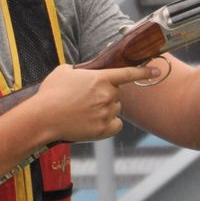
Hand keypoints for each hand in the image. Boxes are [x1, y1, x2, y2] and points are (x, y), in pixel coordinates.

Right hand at [29, 64, 157, 141]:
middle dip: (106, 96)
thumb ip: (79, 70)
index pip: (128, 74)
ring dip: (106, 110)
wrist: (43, 118)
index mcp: (100, 78)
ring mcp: (106, 113)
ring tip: (84, 112)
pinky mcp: (103, 129)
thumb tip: (81, 73)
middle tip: (87, 100)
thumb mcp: (63, 72)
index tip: (157, 71)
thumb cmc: (50, 94)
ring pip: (115, 110)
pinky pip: (116, 125)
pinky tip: (94, 123)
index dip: (144, 72)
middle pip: (117, 94)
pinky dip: (109, 124)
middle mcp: (107, 95)